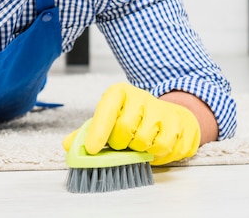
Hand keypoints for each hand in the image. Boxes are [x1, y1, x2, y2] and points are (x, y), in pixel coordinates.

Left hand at [63, 82, 200, 164]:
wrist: (170, 115)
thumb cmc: (133, 118)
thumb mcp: (109, 119)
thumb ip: (88, 132)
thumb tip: (68, 145)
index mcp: (119, 93)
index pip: (106, 110)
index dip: (98, 131)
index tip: (92, 149)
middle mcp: (141, 97)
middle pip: (125, 129)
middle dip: (121, 144)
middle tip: (123, 143)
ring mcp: (163, 111)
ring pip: (146, 141)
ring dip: (140, 150)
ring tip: (139, 143)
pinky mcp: (181, 126)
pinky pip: (166, 149)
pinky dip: (158, 155)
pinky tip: (156, 147)